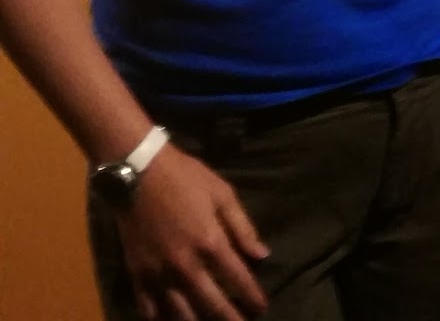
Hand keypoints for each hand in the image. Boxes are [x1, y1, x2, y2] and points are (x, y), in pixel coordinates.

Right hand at [114, 144, 268, 320]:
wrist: (140, 172)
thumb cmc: (186, 179)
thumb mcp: (223, 194)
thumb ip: (243, 227)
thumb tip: (262, 256)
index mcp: (210, 243)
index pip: (239, 280)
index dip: (253, 297)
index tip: (262, 308)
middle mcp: (186, 266)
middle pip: (213, 305)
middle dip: (231, 319)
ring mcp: (159, 274)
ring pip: (182, 314)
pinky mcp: (138, 276)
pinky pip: (149, 310)